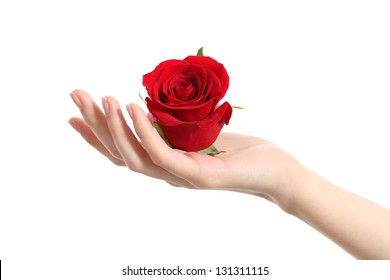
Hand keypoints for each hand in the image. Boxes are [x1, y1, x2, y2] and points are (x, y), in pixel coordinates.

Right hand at [69, 89, 303, 208]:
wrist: (275, 171)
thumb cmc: (240, 151)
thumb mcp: (201, 132)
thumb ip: (175, 126)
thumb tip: (153, 105)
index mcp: (166, 162)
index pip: (123, 151)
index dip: (96, 135)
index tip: (74, 112)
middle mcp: (168, 173)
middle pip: (121, 153)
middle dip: (96, 125)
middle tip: (77, 95)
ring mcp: (182, 178)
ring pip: (137, 157)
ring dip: (117, 128)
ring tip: (104, 100)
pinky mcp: (200, 177)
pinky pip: (164, 156)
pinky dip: (146, 133)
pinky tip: (135, 109)